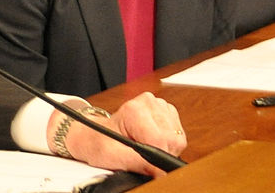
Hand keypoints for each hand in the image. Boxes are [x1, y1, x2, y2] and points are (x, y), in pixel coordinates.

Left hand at [50, 91, 185, 176]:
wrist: (95, 133)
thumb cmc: (100, 143)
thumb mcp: (111, 156)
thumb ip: (137, 162)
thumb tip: (160, 171)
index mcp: (135, 109)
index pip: (161, 140)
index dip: (156, 158)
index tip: (147, 165)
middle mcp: (150, 102)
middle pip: (172, 139)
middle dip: (161, 153)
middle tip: (141, 156)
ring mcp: (159, 104)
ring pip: (177, 137)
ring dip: (165, 148)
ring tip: (144, 147)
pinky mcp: (166, 111)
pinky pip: (178, 134)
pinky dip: (168, 143)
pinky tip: (151, 141)